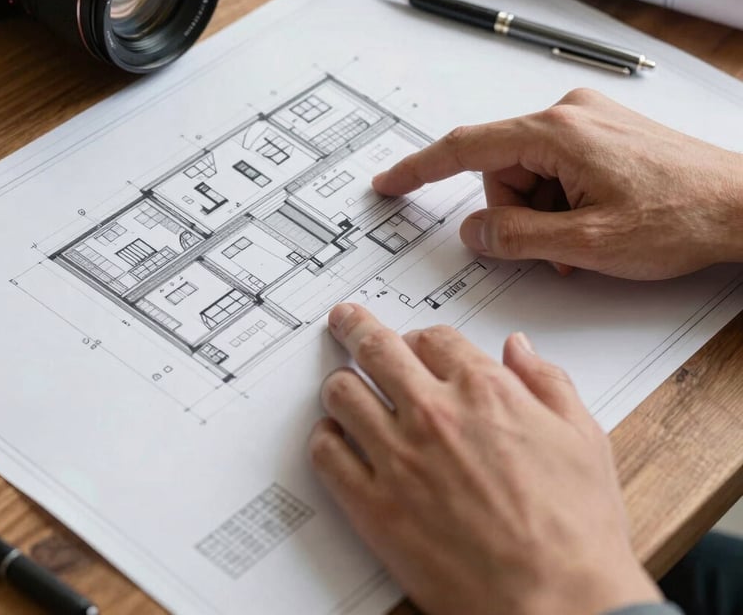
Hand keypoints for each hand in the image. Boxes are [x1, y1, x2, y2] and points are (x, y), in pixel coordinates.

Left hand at [310, 303, 660, 614]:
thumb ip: (546, 381)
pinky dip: (326, 439)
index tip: (415, 342)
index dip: (421, 337)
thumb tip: (520, 348)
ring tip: (342, 386)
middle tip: (346, 321)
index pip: (432, 337)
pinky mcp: (374, 506)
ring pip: (342, 393)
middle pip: (376, 348)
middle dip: (356, 327)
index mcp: (484, 390)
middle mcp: (434, 413)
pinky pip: (327, 454)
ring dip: (341, 384)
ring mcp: (399, 458)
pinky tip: (335, 440)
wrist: (558, 605)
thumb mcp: (582, 438)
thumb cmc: (576, 529)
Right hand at [373, 88, 742, 279]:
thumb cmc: (681, 216)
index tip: (389, 182)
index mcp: (557, 132)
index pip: (465, 148)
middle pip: (500, 169)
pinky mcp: (600, 133)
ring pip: (527, 174)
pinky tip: (593, 222)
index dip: (420, 169)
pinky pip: (555, 168)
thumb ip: (516, 238)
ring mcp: (586, 121)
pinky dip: (561, 202)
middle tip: (555, 247)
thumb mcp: (588, 243)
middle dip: (514, 214)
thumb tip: (472, 232)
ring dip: (542, 213)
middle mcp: (567, 114)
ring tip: (584, 239)